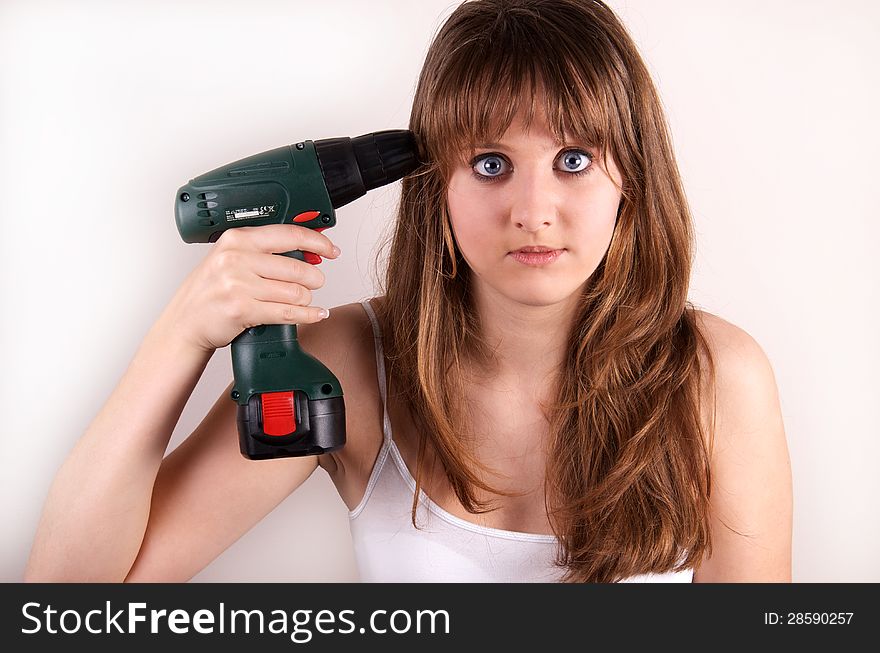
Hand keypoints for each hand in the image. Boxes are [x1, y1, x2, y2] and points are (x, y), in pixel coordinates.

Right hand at [164, 224, 340, 352]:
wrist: (185, 322)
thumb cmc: (210, 291)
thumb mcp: (231, 259)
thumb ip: (264, 252)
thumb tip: (307, 250)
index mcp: (237, 239)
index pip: (289, 234)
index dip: (317, 241)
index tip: (331, 249)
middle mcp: (237, 258)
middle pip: (297, 267)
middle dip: (314, 278)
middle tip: (315, 282)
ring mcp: (238, 284)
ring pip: (295, 291)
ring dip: (306, 299)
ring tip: (303, 301)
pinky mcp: (242, 309)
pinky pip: (288, 312)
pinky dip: (307, 315)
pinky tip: (315, 313)